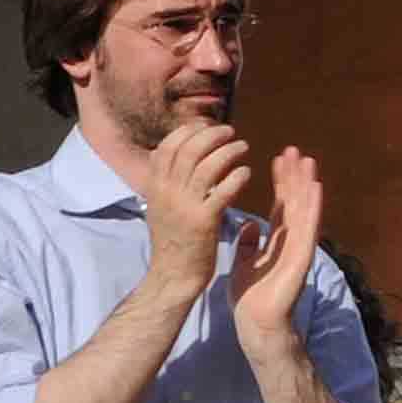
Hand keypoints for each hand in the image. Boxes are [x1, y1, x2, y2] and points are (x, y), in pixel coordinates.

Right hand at [140, 119, 250, 293]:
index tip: (206, 127)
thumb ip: (166, 183)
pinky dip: (237, 176)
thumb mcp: (160, 208)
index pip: (167, 147)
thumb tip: (171, 159)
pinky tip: (247, 172)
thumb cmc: (173, 242)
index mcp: (154, 188)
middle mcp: (166, 193)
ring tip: (243, 147)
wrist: (173, 276)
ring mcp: (184, 206)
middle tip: (230, 132)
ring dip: (228, 150)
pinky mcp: (204, 221)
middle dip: (211, 135)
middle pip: (188, 149)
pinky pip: (222, 190)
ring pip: (207, 165)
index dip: (188, 132)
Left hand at [226, 147, 324, 350]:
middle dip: (295, 176)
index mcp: (277, 241)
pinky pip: (309, 228)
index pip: (280, 205)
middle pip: (295, 202)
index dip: (280, 182)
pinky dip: (313, 208)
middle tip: (294, 149)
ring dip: (307, 185)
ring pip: (305, 210)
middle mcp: (292, 241)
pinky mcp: (302, 258)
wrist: (256, 324)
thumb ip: (248, 243)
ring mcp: (300, 248)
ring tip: (307, 160)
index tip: (278, 159)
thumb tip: (249, 224)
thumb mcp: (242, 263)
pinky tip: (315, 188)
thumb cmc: (250, 299)